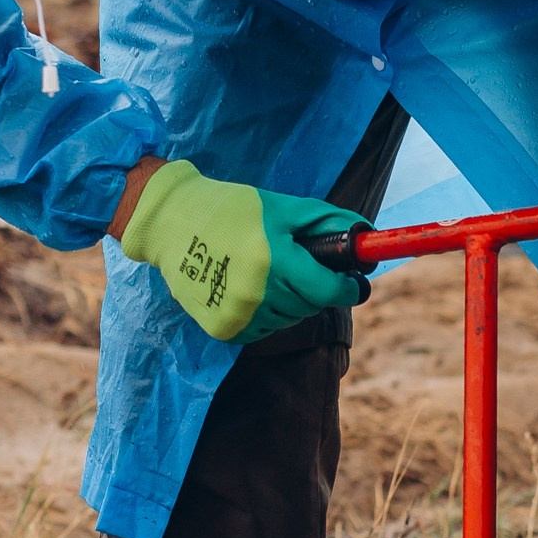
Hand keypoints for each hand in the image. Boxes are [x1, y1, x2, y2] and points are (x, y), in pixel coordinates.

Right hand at [118, 160, 367, 342]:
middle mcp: (258, 294)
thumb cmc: (232, 210)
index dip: (347, 288)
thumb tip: (365, 234)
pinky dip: (266, 314)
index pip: (328, 291)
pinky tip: (251, 289)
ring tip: (270, 274)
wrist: (172, 224)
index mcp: (275, 261)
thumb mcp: (282, 207)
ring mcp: (238, 315)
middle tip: (302, 268)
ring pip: (288, 320)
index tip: (354, 283)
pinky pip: (263, 330)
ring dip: (290, 302)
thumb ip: (326, 221)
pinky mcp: (222, 329)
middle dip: (315, 289)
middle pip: (309, 306)